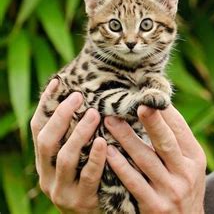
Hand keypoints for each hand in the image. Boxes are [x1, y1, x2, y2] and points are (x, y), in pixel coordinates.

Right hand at [30, 79, 106, 212]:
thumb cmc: (95, 181)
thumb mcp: (80, 160)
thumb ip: (80, 137)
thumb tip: (90, 100)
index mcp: (45, 163)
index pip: (38, 129)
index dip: (46, 105)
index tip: (58, 82)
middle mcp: (47, 176)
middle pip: (47, 141)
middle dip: (62, 116)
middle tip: (79, 96)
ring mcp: (62, 190)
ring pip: (65, 157)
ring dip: (80, 133)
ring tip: (95, 114)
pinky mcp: (81, 201)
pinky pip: (88, 176)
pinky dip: (96, 158)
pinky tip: (105, 142)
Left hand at [105, 105, 206, 212]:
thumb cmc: (184, 189)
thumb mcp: (190, 166)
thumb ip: (177, 144)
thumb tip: (159, 110)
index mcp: (195, 158)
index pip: (180, 129)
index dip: (164, 112)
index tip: (148, 94)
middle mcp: (186, 173)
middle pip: (165, 142)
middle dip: (151, 121)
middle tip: (135, 103)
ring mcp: (170, 190)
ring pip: (145, 159)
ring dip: (126, 139)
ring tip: (110, 121)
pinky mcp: (155, 206)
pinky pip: (134, 182)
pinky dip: (120, 166)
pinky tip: (107, 152)